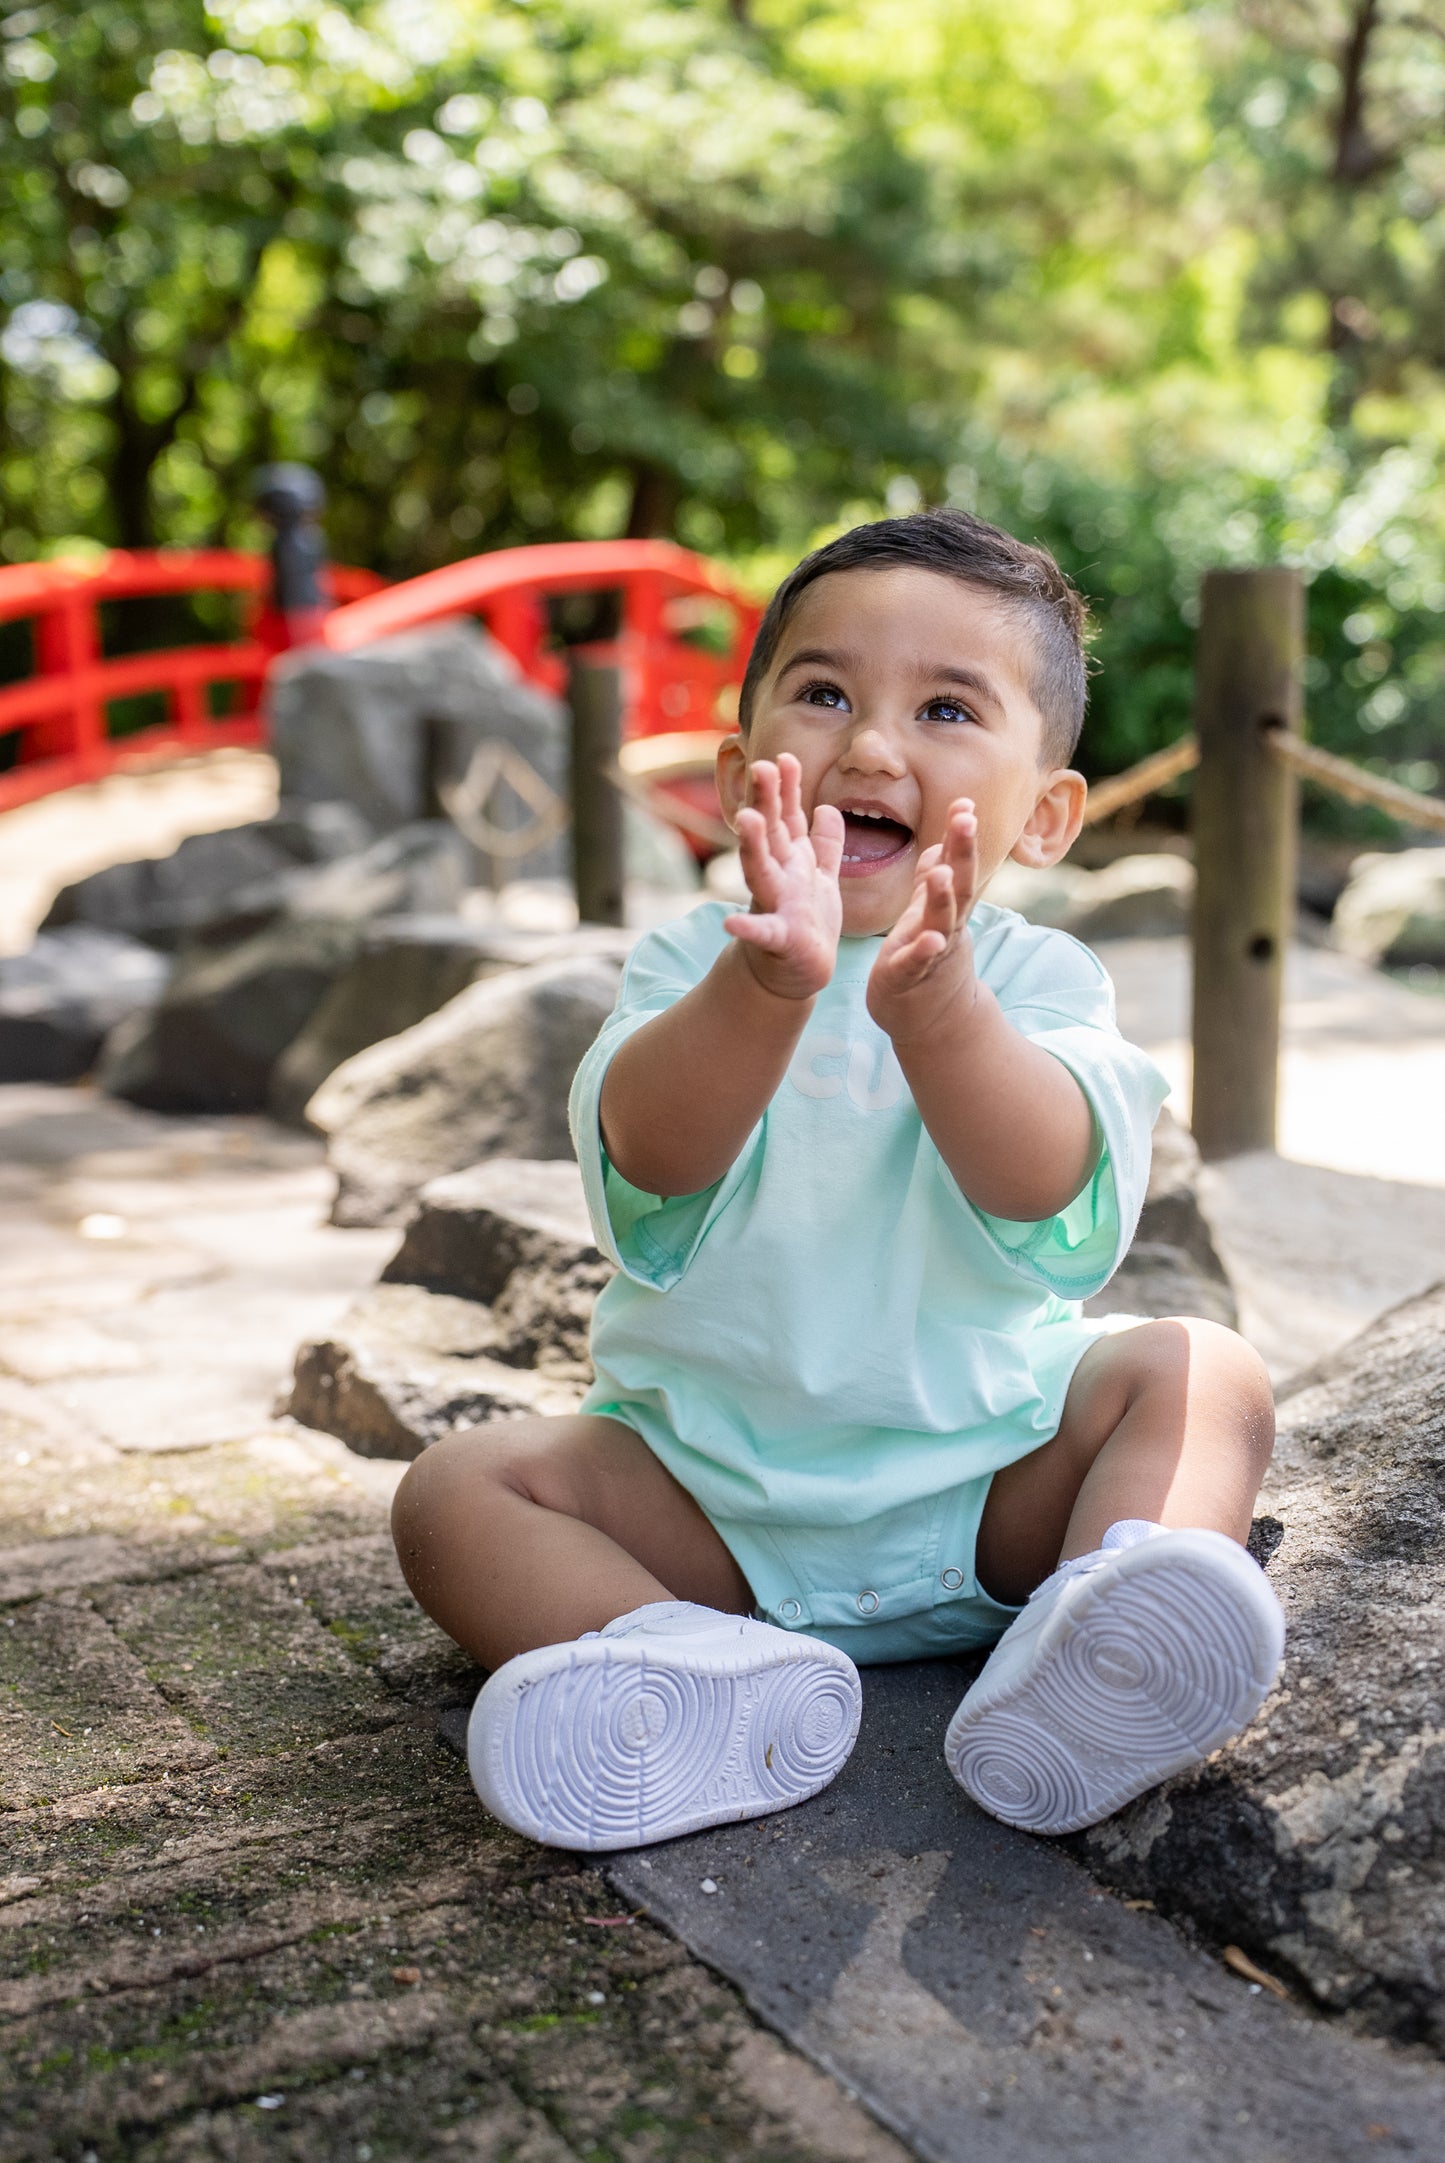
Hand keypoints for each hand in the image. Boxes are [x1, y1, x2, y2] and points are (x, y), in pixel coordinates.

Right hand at [724, 753, 843, 999]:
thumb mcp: (821, 877)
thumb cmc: (807, 922)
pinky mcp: (779, 940)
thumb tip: (826, 808)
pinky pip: (762, 932)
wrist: (798, 973)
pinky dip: (747, 928)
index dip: (785, 789)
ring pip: (761, 871)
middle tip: (761, 767)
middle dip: (765, 801)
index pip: (785, 819)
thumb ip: (825, 844)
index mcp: (790, 861)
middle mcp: (778, 878)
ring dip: (752, 846)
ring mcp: (774, 907)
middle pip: (769, 834)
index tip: (783, 757)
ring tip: (746, 821)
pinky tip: (731, 923)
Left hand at [867, 798, 979, 1041]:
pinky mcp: (910, 978)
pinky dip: (924, 951)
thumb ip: (932, 884)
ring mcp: (931, 953)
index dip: (960, 836)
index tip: (965, 803)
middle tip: (965, 818)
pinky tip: (930, 938)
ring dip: (944, 896)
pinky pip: (918, 963)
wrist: (929, 1022)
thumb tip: (940, 851)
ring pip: (941, 921)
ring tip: (945, 871)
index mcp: (946, 909)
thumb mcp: (927, 917)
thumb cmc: (923, 963)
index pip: (957, 865)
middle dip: (962, 852)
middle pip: (960, 885)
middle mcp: (945, 926)